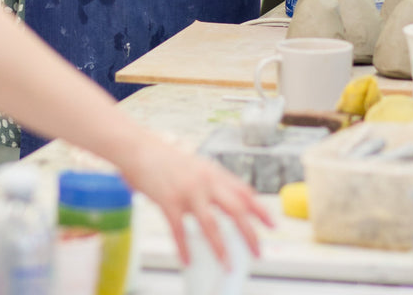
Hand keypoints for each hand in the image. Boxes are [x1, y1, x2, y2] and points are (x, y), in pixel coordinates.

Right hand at [119, 136, 272, 264]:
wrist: (140, 147)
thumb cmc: (166, 158)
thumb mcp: (197, 166)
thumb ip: (212, 183)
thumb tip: (229, 204)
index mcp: (214, 172)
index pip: (244, 192)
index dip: (260, 210)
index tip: (272, 224)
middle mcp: (205, 181)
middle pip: (235, 209)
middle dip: (249, 233)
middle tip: (257, 252)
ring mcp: (187, 190)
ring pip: (210, 223)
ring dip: (221, 247)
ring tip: (227, 265)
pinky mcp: (168, 200)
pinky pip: (179, 229)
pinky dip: (184, 248)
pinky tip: (187, 260)